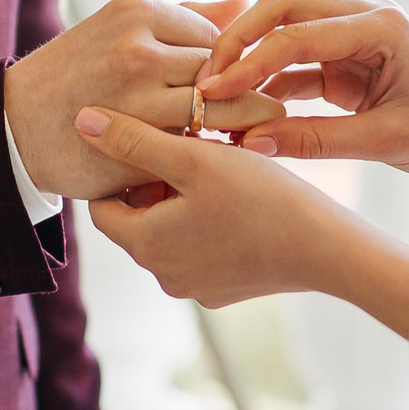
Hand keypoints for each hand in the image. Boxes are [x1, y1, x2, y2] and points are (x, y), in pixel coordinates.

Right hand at [6, 0, 282, 200]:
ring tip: (255, 133)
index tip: (242, 84)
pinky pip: (192, 142)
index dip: (232, 63)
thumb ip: (183, 15)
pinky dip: (210, 148)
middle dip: (243, 92)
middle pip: (219, 68)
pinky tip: (217, 156)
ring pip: (216, 106)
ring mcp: (136, 96)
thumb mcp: (119, 30)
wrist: (15, 125)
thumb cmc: (76, 73)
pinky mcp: (134, 141)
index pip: (214, 34)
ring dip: (240, 121)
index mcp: (136, 11)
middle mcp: (138, 48)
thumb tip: (242, 1)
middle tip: (270, 111)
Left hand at [77, 106, 370, 307]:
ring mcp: (196, 287)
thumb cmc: (261, 198)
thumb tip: (81, 120)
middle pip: (137, 217)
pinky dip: (207, 221)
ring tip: (214, 164)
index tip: (145, 140)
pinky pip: (200, 248)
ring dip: (181, 198)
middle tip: (187, 144)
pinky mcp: (225, 289)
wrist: (327, 249)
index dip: (118, 168)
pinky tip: (237, 195)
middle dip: (154, 180)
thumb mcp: (193, 159)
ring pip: (170, 231)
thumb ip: (134, 140)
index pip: (103, 206)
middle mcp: (163, 276)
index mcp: (145, 246)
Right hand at [196, 0, 408, 184]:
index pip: (296, 33)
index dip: (248, 62)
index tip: (210, 92)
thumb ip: (316, 141)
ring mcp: (353, 37)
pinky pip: (294, 64)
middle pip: (281, 10)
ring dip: (247, 63)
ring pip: (282, 33)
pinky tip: (240, 113)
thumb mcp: (386, 144)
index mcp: (381, 25)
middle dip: (237, 43)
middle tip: (202, 83)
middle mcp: (364, 18)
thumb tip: (248, 145)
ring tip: (212, 101)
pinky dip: (266, 85)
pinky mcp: (346, 61)